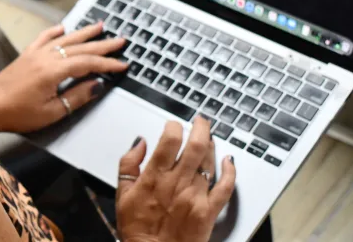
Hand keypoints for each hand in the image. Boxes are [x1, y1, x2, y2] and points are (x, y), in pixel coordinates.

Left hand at [0, 22, 127, 135]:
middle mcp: (45, 57)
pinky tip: (63, 27)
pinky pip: (44, 38)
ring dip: (83, 33)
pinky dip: (55, 32)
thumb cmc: (17, 114)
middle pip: (80, 48)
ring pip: (64, 39)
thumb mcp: (51, 112)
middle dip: (102, 45)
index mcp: (53, 72)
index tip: (123, 64)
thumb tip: (97, 85)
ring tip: (99, 26)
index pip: (88, 63)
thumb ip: (76, 97)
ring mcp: (35, 54)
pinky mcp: (26, 55)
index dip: (107, 64)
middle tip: (120, 41)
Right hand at [115, 119, 235, 241]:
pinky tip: (229, 161)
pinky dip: (230, 170)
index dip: (173, 126)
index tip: (172, 125)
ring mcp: (196, 196)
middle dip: (200, 127)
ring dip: (211, 144)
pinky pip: (226, 186)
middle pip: (196, 145)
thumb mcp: (122, 196)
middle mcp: (178, 183)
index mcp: (155, 177)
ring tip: (209, 137)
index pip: (170, 140)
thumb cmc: (138, 231)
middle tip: (200, 121)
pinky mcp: (210, 210)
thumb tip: (139, 143)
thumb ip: (128, 165)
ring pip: (210, 161)